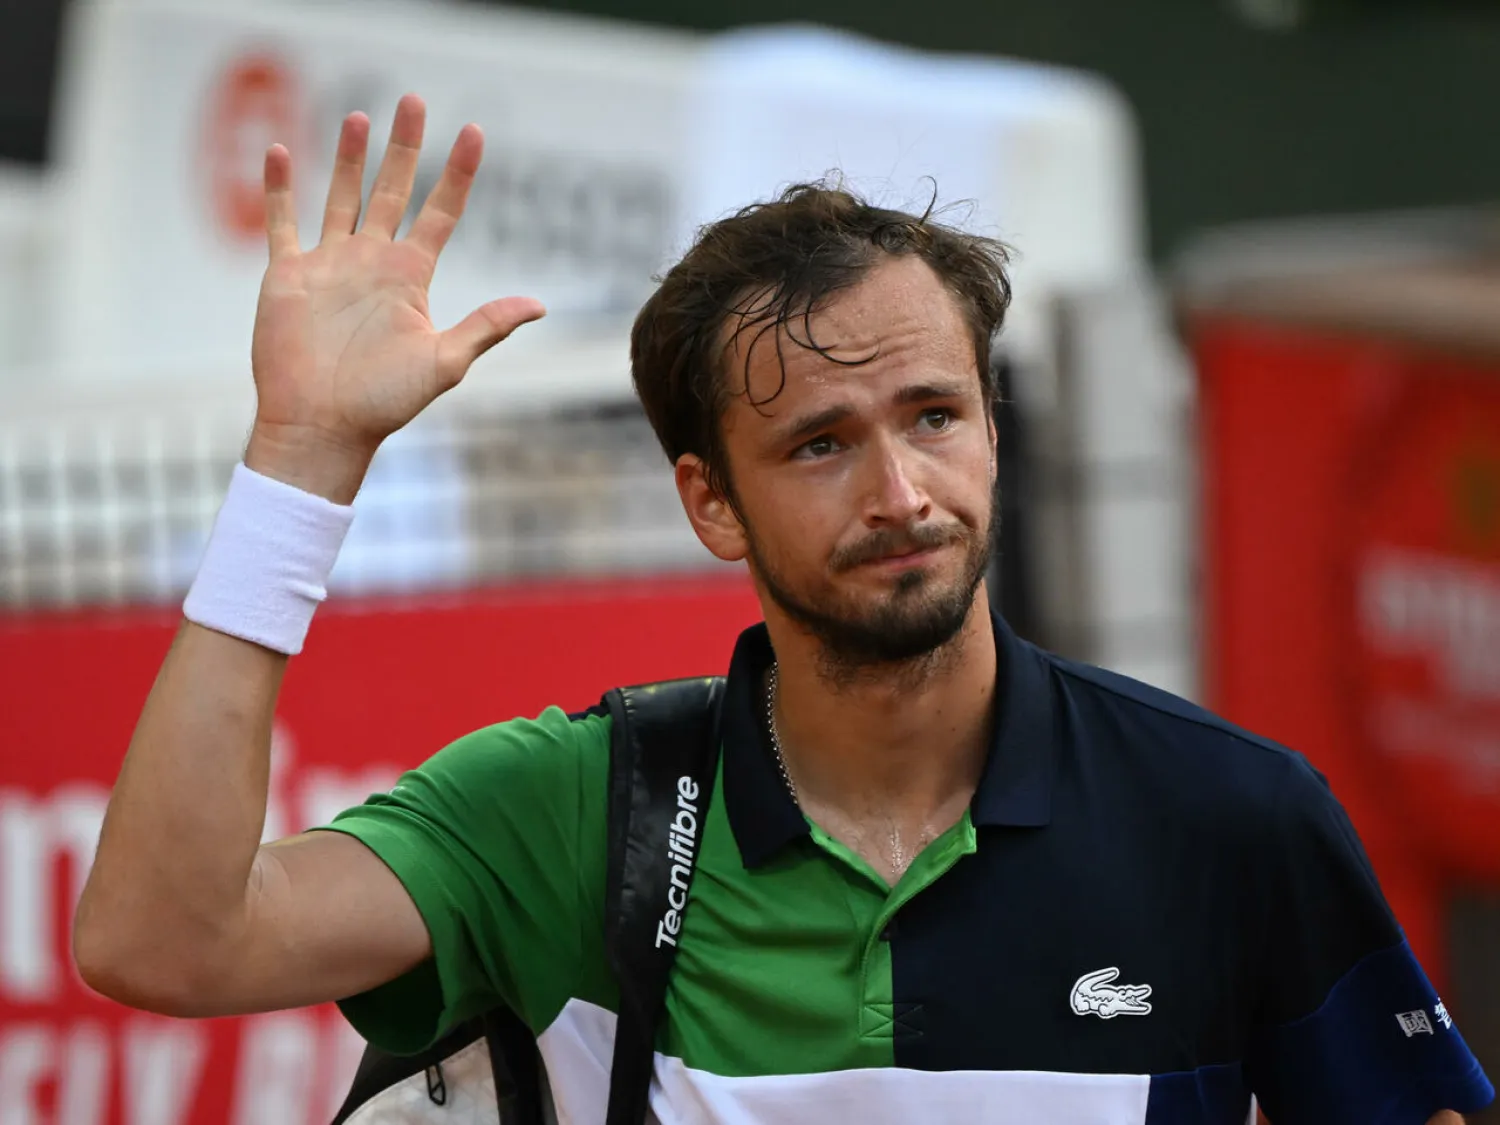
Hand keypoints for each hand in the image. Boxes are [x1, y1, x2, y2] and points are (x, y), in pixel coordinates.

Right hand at [245, 94, 544, 501]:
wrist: (323, 426)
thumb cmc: (385, 402)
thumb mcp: (444, 362)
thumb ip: (486, 327)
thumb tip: (539, 304)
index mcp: (411, 277)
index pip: (441, 212)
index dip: (459, 173)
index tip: (475, 132)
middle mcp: (373, 262)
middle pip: (393, 190)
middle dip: (404, 147)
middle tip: (414, 100)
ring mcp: (331, 265)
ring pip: (342, 197)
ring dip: (349, 158)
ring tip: (360, 117)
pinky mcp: (289, 275)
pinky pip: (283, 222)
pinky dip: (278, 189)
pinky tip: (280, 152)